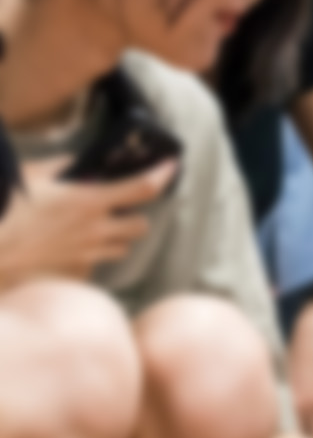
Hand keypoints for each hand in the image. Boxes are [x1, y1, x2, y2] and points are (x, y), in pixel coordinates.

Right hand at [0, 158, 176, 285]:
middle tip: (118, 209)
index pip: (141, 188)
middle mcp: (95, 230)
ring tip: (94, 229)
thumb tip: (72, 164)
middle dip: (135, 217)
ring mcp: (86, 255)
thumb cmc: (4, 209)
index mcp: (88, 202)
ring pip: (122, 248)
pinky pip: (95, 266)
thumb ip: (57, 168)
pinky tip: (70, 249)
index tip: (170, 166)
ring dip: (116, 237)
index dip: (161, 175)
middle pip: (141, 225)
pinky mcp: (74, 273)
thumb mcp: (29, 177)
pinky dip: (90, 257)